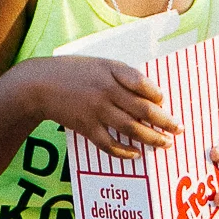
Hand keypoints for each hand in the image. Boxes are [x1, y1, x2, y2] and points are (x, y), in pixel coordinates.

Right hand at [11, 55, 180, 159]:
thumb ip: (122, 75)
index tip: (165, 101)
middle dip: (164, 120)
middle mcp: (106, 90)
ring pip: (130, 128)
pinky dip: (124, 151)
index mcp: (110, 70)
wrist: (39, 84)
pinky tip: (136, 154)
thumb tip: (150, 93)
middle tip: (179, 128)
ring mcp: (96, 110)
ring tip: (165, 143)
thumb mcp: (99, 65)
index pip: (141, 82)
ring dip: (151, 138)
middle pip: (142, 108)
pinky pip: (109, 143)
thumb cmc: (73, 72)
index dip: (157, 93)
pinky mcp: (86, 127)